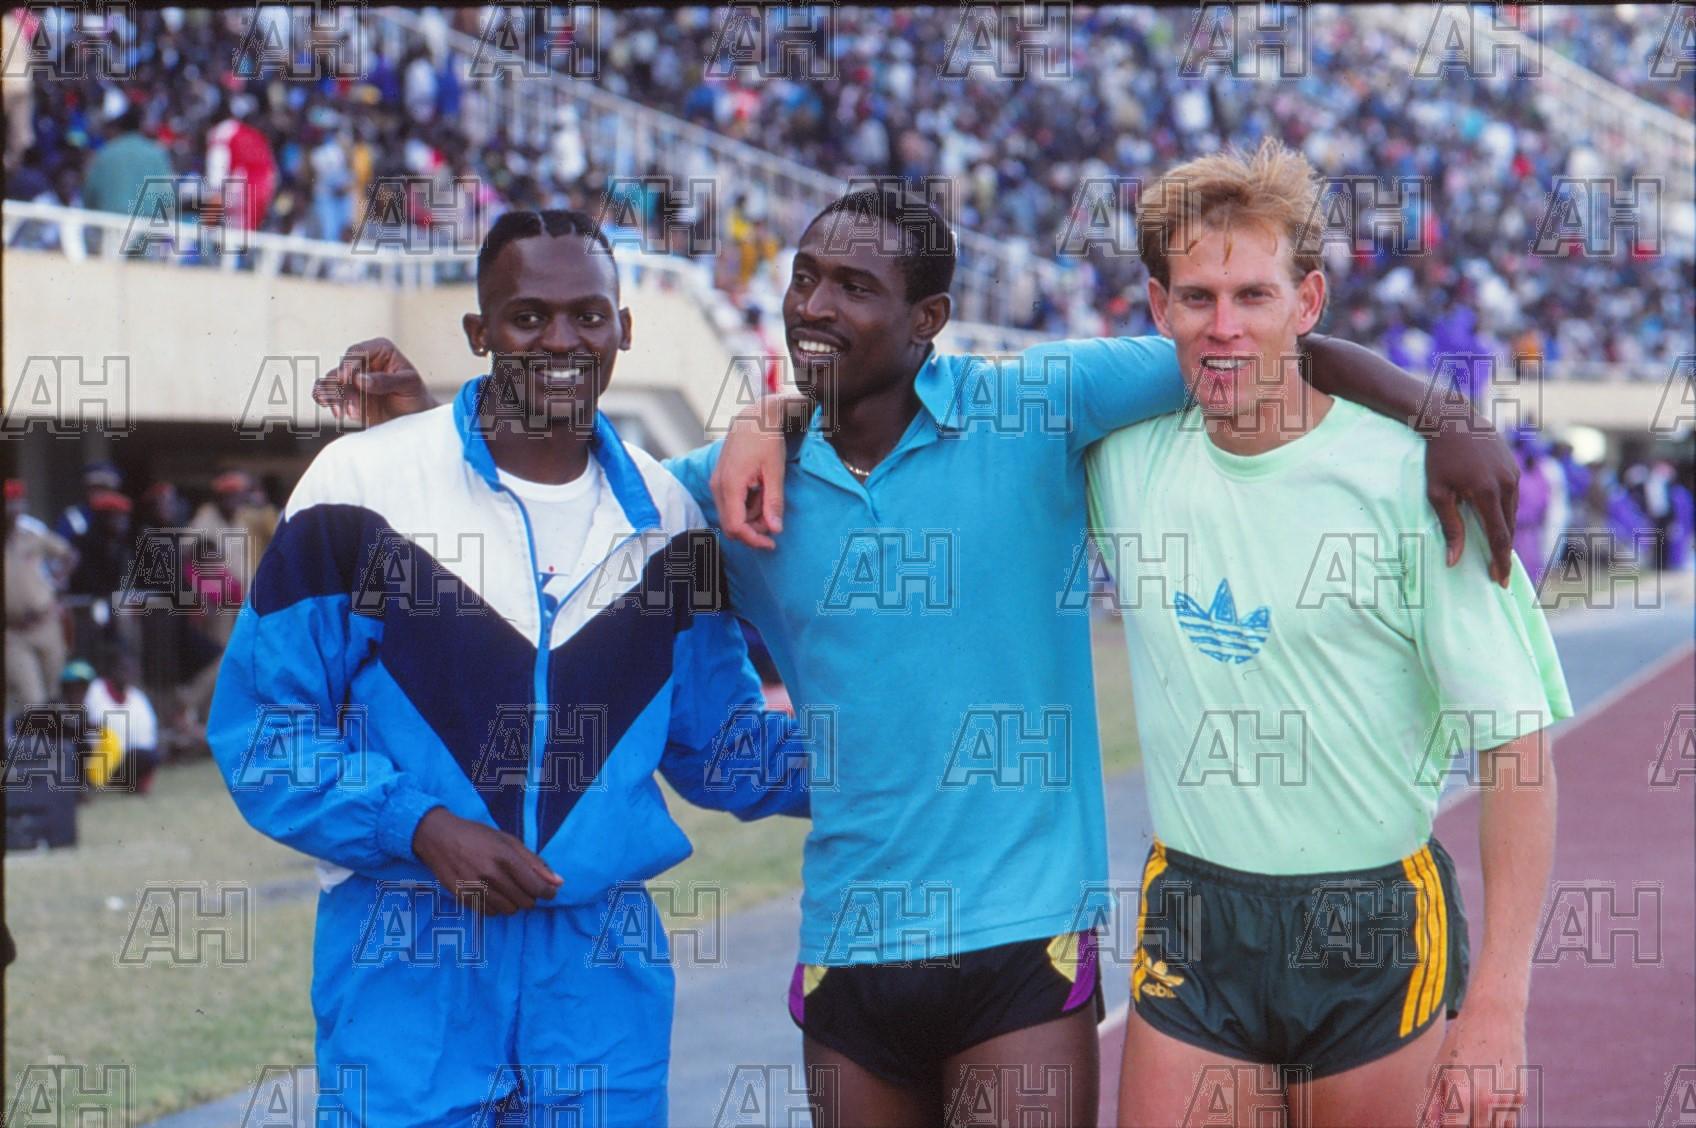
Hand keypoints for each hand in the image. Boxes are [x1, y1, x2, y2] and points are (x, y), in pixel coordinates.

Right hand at [315, 337, 437, 426]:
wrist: (414, 418)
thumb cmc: (415, 396)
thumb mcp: (408, 385)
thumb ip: (386, 381)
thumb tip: (360, 380)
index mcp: (380, 350)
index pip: (357, 352)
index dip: (349, 364)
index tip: (347, 378)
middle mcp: (363, 361)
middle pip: (341, 369)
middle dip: (344, 390)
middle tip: (354, 410)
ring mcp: (352, 378)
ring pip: (331, 381)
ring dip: (334, 397)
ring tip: (342, 414)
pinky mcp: (345, 394)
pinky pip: (326, 392)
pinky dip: (325, 399)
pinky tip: (332, 409)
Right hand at [411, 807, 562, 914]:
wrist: (439, 837)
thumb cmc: (478, 836)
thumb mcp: (509, 841)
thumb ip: (535, 862)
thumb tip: (559, 882)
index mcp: (506, 857)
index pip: (537, 886)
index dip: (548, 892)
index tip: (549, 892)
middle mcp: (491, 874)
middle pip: (525, 901)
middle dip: (530, 896)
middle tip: (524, 886)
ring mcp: (475, 888)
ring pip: (509, 910)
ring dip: (514, 903)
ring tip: (507, 888)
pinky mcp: (462, 898)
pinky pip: (490, 913)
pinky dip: (496, 906)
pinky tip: (492, 893)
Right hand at [710, 396, 801, 550]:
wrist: (754, 417)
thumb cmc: (766, 440)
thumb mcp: (775, 472)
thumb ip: (773, 502)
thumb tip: (775, 530)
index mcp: (730, 485)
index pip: (735, 526)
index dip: (753, 540)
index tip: (771, 544)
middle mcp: (718, 486)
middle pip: (731, 525)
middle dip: (753, 530)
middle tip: (774, 521)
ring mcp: (717, 483)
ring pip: (731, 515)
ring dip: (751, 516)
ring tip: (769, 496)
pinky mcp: (720, 481)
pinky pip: (731, 504)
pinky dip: (747, 506)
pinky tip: (760, 491)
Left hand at [1421, 1008, 1528, 1126]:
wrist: (1494, 1016)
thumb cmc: (1459, 1042)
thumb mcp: (1438, 1068)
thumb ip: (1434, 1102)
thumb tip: (1431, 1126)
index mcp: (1462, 1095)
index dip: (1448, 1127)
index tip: (1445, 1121)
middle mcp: (1487, 1102)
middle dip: (1465, 1125)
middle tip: (1459, 1113)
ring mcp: (1507, 1100)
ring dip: (1483, 1123)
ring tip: (1472, 1104)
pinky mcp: (1521, 1096)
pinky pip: (1509, 1120)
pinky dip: (1498, 1118)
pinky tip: (1487, 1104)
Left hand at [1423, 416, 1517, 587]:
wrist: (1453, 420)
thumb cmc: (1439, 458)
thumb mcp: (1438, 493)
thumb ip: (1449, 527)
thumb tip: (1453, 560)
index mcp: (1487, 492)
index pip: (1499, 536)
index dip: (1501, 561)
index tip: (1501, 580)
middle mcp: (1506, 484)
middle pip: (1508, 528)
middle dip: (1504, 552)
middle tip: (1498, 573)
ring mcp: (1513, 475)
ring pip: (1511, 513)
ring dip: (1504, 533)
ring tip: (1496, 552)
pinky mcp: (1513, 468)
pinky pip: (1511, 498)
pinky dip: (1504, 514)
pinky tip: (1495, 523)